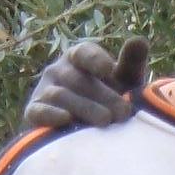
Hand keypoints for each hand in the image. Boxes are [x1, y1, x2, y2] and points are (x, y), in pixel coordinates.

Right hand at [23, 36, 150, 129]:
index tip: (108, 69)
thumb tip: (140, 40)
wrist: (83, 134)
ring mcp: (44, 90)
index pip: (84, 53)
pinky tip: (66, 119)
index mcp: (79, 58)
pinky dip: (51, 115)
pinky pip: (39, 111)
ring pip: (61, 96)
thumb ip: (130, 64)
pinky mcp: (34, 112)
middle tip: (124, 112)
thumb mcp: (123, 83)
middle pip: (78, 80)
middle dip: (103, 96)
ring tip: (107, 121)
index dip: (95, 59)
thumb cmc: (108, 102)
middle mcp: (59, 71)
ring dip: (85, 108)